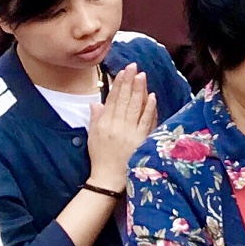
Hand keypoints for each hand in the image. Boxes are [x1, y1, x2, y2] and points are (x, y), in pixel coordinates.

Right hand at [85, 67, 155, 185]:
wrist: (108, 178)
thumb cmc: (100, 157)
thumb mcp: (93, 136)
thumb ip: (96, 118)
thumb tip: (96, 102)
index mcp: (104, 124)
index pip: (112, 100)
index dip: (118, 84)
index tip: (123, 71)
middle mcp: (116, 126)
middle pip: (124, 100)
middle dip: (129, 82)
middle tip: (134, 66)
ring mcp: (130, 133)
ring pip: (135, 107)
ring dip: (139, 90)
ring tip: (141, 76)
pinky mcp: (141, 140)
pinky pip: (146, 121)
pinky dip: (149, 108)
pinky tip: (152, 97)